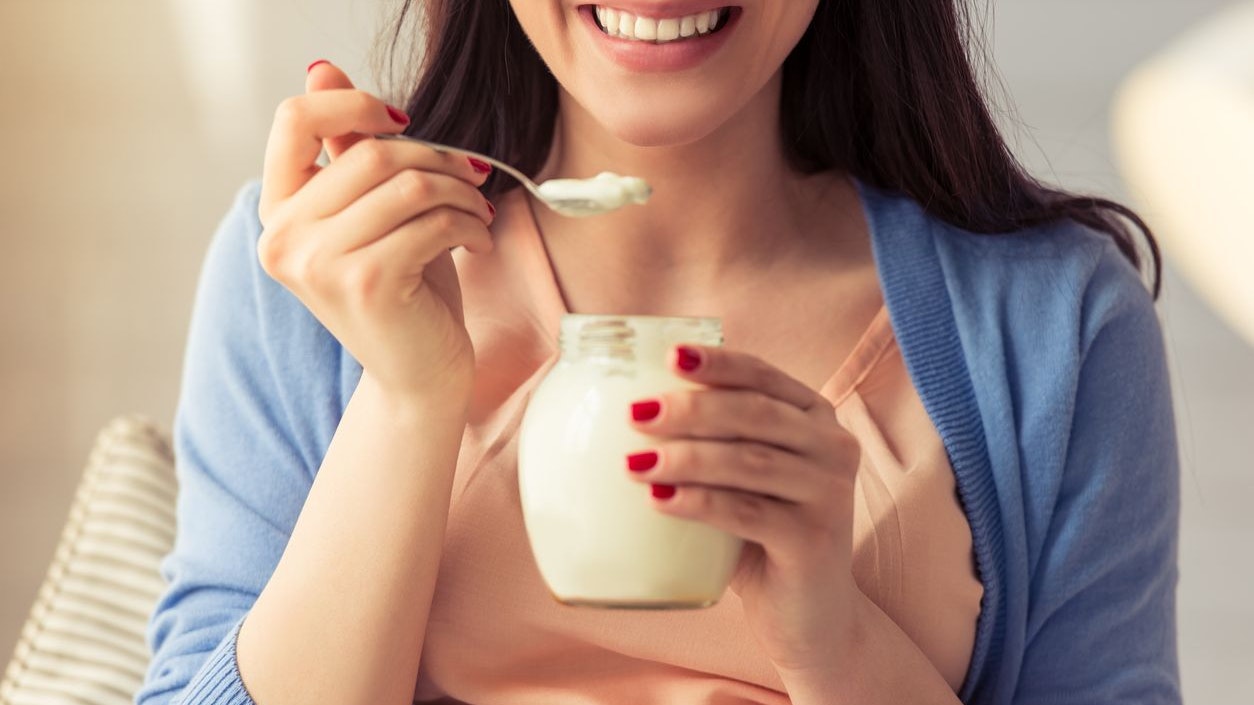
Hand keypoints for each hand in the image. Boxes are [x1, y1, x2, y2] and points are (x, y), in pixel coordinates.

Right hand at [256, 61, 496, 400]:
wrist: (418, 375)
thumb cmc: (403, 289)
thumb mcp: (371, 213)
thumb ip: (345, 150)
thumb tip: (321, 69)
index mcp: (278, 211)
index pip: (294, 119)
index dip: (354, 103)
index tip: (404, 121)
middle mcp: (283, 237)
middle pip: (371, 151)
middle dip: (437, 157)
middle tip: (473, 177)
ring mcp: (319, 263)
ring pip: (408, 185)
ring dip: (460, 192)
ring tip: (478, 212)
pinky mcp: (366, 283)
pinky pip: (431, 222)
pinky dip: (468, 224)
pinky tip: (476, 240)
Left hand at [626, 345, 861, 673]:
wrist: (811, 616)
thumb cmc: (762, 538)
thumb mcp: (742, 480)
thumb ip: (711, 443)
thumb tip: (630, 412)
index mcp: (814, 418)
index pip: (764, 375)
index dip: (718, 363)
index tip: (670, 355)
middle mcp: (832, 447)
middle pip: (755, 413)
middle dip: (692, 409)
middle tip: (636, 414)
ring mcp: (830, 493)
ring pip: (749, 461)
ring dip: (686, 458)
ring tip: (634, 463)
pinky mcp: (815, 539)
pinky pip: (747, 512)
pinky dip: (698, 503)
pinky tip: (659, 500)